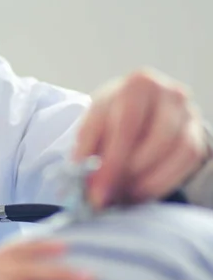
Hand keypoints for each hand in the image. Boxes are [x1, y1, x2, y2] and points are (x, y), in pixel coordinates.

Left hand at [74, 68, 209, 207]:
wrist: (143, 109)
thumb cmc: (112, 117)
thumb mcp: (94, 124)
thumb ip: (87, 148)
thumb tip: (81, 180)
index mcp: (138, 84)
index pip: (125, 125)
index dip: (109, 162)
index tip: (93, 190)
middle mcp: (168, 94)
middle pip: (154, 139)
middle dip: (126, 174)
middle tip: (104, 195)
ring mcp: (188, 114)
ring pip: (175, 152)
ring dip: (144, 180)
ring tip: (118, 193)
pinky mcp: (198, 135)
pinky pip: (186, 163)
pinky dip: (161, 183)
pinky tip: (138, 192)